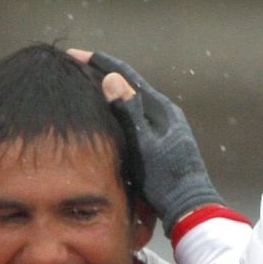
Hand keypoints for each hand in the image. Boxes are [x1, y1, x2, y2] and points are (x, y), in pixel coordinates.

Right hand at [67, 48, 222, 233]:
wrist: (189, 209)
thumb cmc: (167, 181)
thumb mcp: (144, 146)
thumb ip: (129, 112)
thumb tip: (111, 78)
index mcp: (160, 108)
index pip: (126, 76)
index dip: (98, 62)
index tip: (73, 54)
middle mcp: (164, 114)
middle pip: (129, 85)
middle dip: (102, 74)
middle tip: (75, 67)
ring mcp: (165, 129)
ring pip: (132, 103)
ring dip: (110, 94)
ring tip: (85, 88)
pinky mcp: (163, 145)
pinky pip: (135, 120)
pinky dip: (118, 113)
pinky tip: (107, 119)